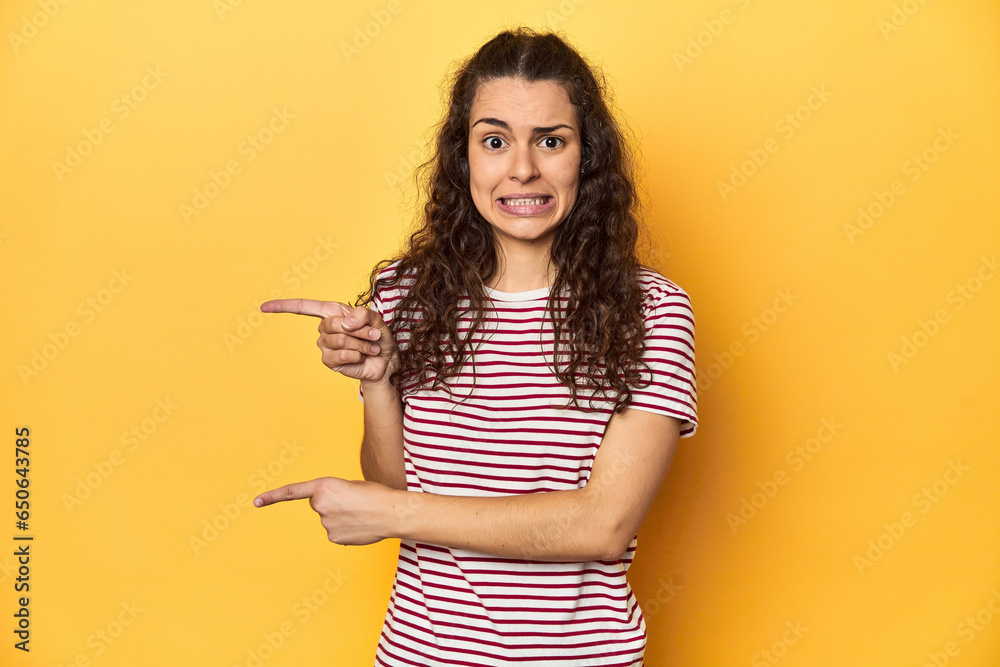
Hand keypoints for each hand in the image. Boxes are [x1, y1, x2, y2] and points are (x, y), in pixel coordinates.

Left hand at [253, 476, 394, 544]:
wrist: (391, 512)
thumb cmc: (375, 495)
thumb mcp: (350, 486)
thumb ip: (333, 496)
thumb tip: (328, 515)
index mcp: (324, 486)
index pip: (292, 492)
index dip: (272, 497)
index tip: (256, 502)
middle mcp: (320, 504)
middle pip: (319, 504)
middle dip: (331, 503)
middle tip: (353, 502)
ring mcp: (325, 523)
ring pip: (328, 520)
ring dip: (341, 517)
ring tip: (360, 514)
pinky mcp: (333, 538)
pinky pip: (336, 532)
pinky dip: (346, 530)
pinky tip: (359, 526)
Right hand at [259, 299, 398, 382]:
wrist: (386, 360)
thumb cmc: (377, 336)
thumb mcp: (375, 319)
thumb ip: (362, 315)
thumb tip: (345, 322)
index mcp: (332, 313)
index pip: (303, 307)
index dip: (283, 306)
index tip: (263, 307)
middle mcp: (325, 328)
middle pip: (331, 324)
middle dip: (358, 330)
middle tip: (372, 335)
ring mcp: (325, 346)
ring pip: (338, 340)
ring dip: (360, 344)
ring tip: (369, 347)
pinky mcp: (330, 362)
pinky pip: (338, 356)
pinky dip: (355, 355)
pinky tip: (361, 357)